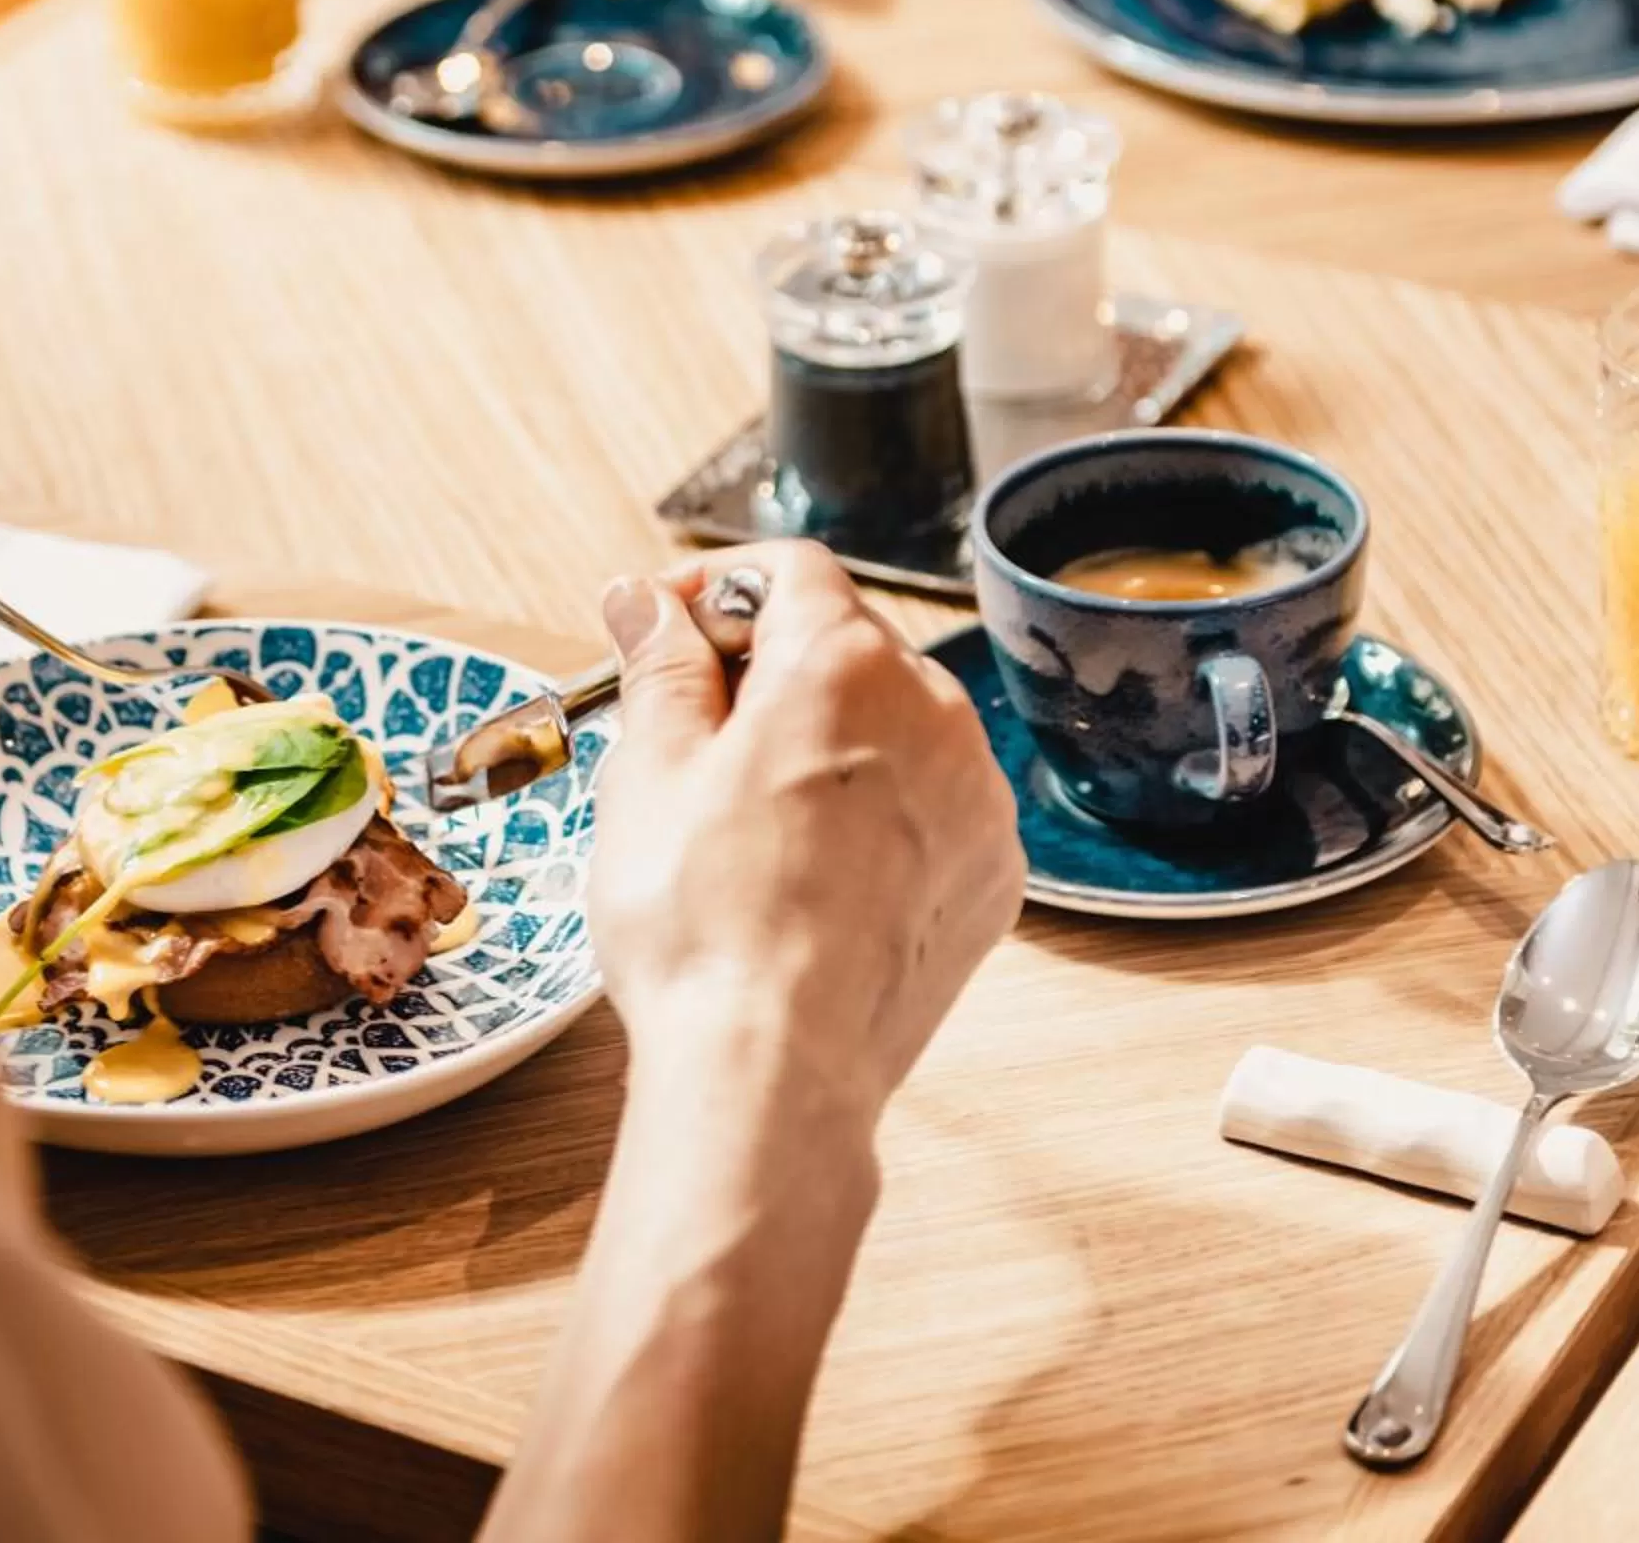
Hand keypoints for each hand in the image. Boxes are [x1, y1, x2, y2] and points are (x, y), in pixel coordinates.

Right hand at [585, 541, 1024, 1117]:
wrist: (774, 1068)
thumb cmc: (701, 924)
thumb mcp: (648, 772)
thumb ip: (661, 665)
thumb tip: (646, 601)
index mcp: (844, 664)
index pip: (787, 570)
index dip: (714, 590)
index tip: (667, 635)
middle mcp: (935, 712)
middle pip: (846, 642)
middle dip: (768, 667)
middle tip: (691, 734)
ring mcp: (977, 797)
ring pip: (896, 724)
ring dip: (829, 739)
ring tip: (749, 818)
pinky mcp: (993, 873)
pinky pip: (934, 804)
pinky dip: (879, 812)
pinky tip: (811, 871)